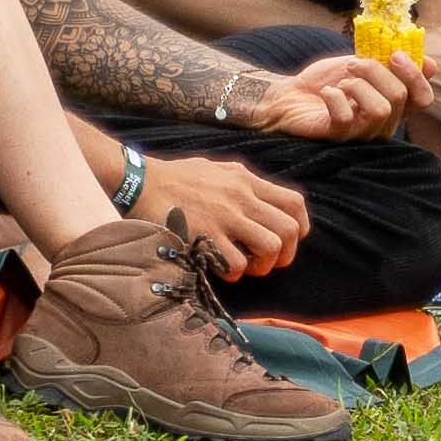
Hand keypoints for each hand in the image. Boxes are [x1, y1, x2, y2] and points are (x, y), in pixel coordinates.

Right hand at [135, 153, 304, 278]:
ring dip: (262, 265)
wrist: (140, 182)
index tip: (288, 240)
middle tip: (267, 261)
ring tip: (245, 266)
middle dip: (285, 253)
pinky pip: (238, 264)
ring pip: (271, 247)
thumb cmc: (175, 177)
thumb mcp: (216, 169)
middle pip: (289, 230)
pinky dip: (234, 272)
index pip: (294, 202)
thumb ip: (241, 183)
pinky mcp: (206, 237)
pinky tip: (220, 266)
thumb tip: (262, 201)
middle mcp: (241, 197)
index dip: (299, 227)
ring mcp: (225, 217)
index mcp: (245, 179)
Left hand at [246, 48, 426, 138]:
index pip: (423, 99)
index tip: (395, 54)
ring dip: (358, 85)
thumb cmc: (327, 81)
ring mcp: (361, 134)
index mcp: (393, 105)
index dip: (415, 75)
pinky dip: (335, 96)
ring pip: (380, 109)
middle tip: (353, 64)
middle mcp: (382, 124)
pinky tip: (327, 93)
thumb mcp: (361, 64)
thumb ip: (391, 64)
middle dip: (375, 70)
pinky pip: (346, 117)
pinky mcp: (337, 137)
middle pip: (399, 97)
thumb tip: (431, 63)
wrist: (289, 94)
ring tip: (341, 82)